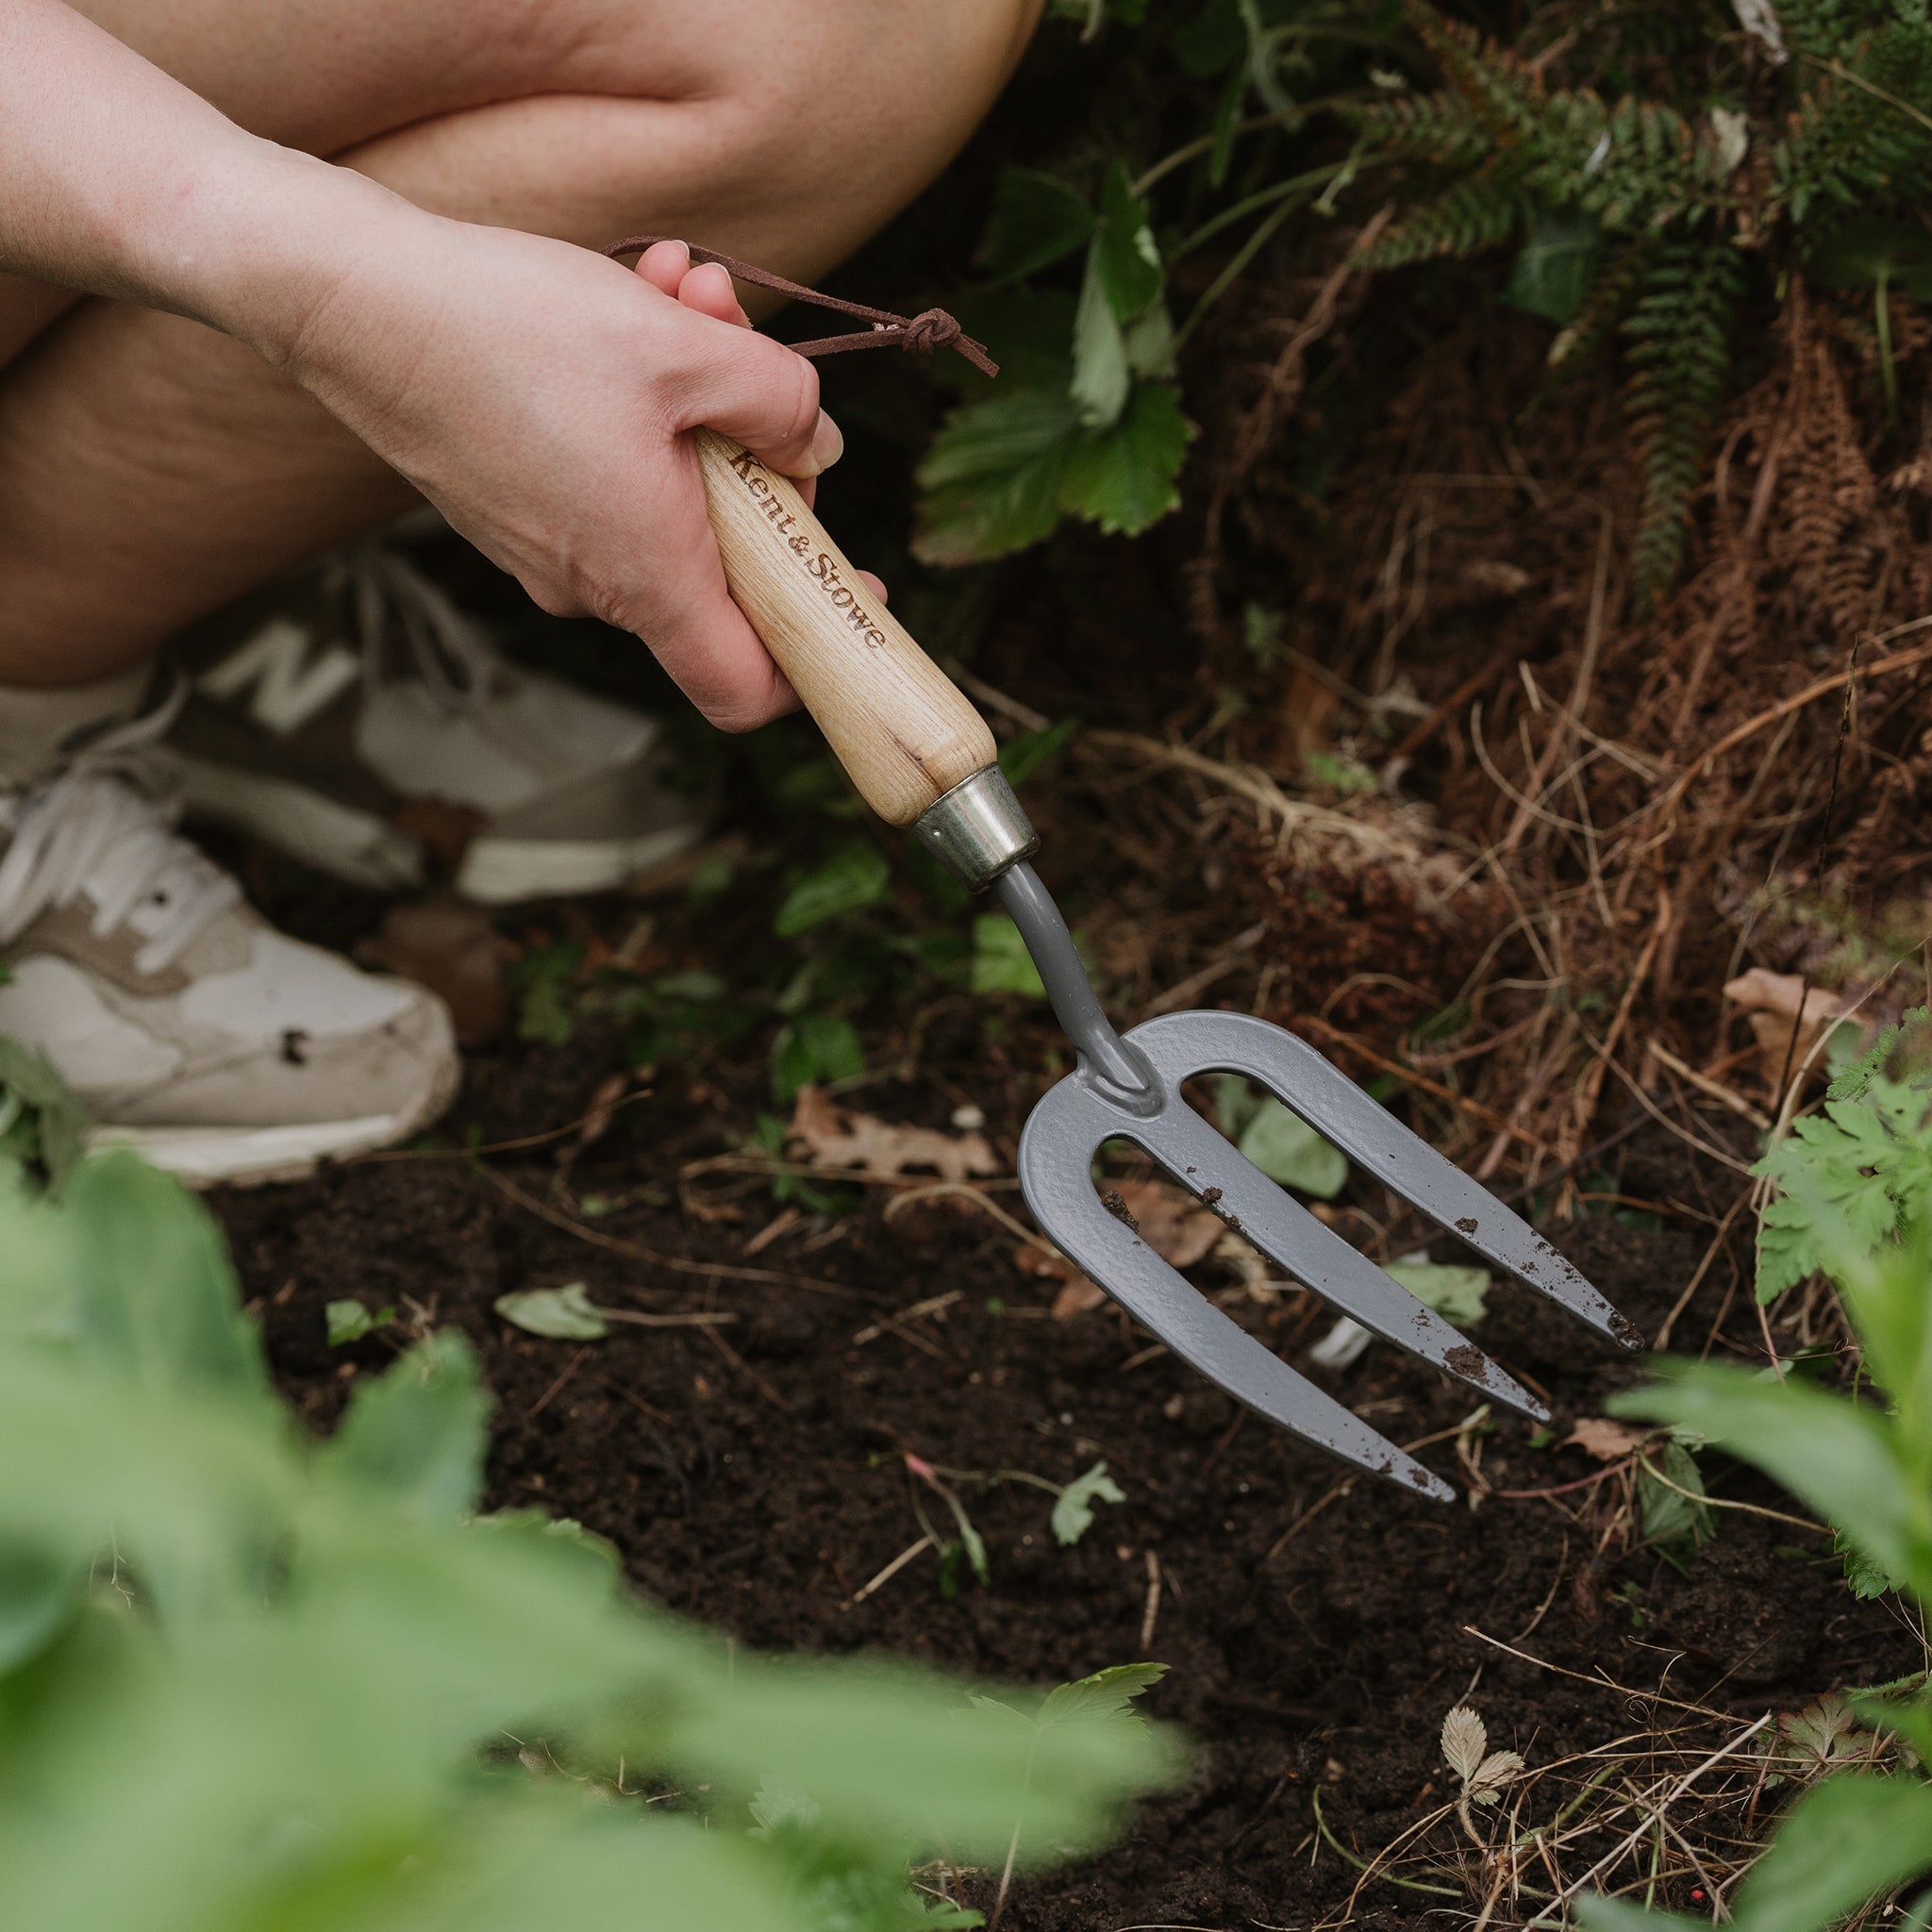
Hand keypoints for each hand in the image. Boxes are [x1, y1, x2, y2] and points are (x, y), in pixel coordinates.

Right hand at [267, 199, 856, 730]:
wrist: (345, 296)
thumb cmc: (509, 327)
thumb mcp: (685, 347)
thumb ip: (781, 403)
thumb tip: (817, 448)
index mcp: (645, 575)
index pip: (748, 686)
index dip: (813, 652)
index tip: (848, 584)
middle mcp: (591, 584)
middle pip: (722, 558)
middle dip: (755, 446)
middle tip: (744, 338)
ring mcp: (544, 548)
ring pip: (668, 492)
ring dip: (697, 396)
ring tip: (684, 289)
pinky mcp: (510, 504)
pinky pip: (608, 471)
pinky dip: (637, 399)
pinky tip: (631, 301)